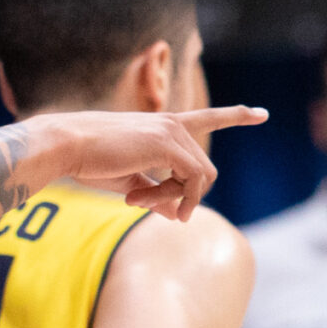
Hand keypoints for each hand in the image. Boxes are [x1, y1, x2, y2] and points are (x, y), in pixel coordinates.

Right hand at [36, 107, 266, 221]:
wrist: (65, 146)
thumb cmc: (89, 161)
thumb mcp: (128, 181)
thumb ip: (156, 194)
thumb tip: (179, 214)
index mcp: (163, 125)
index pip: (208, 117)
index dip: (236, 116)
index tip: (261, 113)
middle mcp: (173, 124)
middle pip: (204, 170)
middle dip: (185, 197)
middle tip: (150, 209)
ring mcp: (172, 132)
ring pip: (200, 177)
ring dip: (174, 199)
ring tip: (136, 202)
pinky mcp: (167, 144)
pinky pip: (189, 181)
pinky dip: (171, 198)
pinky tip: (138, 201)